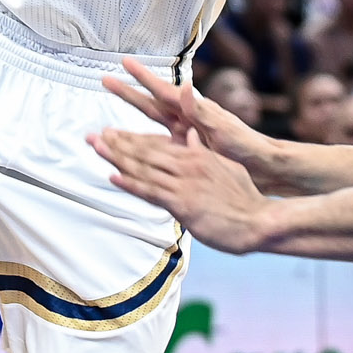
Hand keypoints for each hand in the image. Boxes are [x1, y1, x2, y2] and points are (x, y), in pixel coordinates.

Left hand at [89, 125, 272, 254]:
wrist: (258, 220)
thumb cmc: (244, 197)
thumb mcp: (225, 166)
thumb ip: (204, 151)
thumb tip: (190, 136)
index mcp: (196, 155)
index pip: (157, 143)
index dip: (132, 138)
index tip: (112, 132)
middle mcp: (187, 165)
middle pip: (145, 151)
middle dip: (117, 143)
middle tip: (93, 135)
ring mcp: (184, 184)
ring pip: (145, 168)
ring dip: (117, 158)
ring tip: (96, 147)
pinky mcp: (183, 204)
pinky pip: (152, 192)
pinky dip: (132, 184)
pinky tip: (114, 177)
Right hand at [102, 57, 273, 172]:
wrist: (261, 167)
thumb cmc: (246, 146)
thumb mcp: (223, 129)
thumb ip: (202, 111)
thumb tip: (187, 86)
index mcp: (194, 111)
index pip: (162, 90)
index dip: (143, 77)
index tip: (125, 62)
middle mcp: (186, 121)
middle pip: (149, 105)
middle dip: (127, 93)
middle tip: (104, 79)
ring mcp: (185, 137)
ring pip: (149, 128)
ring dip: (128, 125)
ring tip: (105, 125)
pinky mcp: (187, 154)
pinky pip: (158, 149)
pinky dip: (142, 148)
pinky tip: (129, 151)